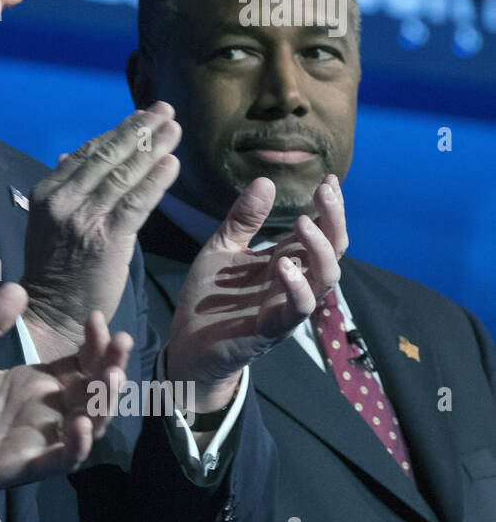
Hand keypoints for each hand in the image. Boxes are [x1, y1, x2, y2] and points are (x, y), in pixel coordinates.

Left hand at [0, 284, 133, 513]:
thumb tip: (18, 287)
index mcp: (30, 382)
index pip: (78, 361)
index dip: (94, 342)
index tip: (96, 318)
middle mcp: (43, 410)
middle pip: (94, 389)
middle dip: (113, 365)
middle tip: (119, 340)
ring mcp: (38, 439)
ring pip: (90, 423)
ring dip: (106, 402)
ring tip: (111, 376)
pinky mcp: (24, 465)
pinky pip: (62, 459)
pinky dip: (78, 444)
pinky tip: (81, 422)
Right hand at [21, 103, 179, 360]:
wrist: (51, 313)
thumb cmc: (55, 270)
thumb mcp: (48, 223)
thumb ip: (64, 189)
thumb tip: (68, 156)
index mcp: (47, 193)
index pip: (88, 153)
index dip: (119, 131)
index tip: (143, 116)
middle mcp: (63, 200)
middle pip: (108, 156)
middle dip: (140, 130)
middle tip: (166, 111)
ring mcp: (84, 219)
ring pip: (124, 174)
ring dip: (153, 148)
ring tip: (175, 129)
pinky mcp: (107, 239)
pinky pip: (137, 202)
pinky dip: (156, 181)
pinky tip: (172, 164)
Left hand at [166, 175, 346, 410]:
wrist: (187, 342)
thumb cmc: (210, 297)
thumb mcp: (221, 248)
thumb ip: (243, 219)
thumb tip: (266, 181)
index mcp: (284, 261)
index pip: (319, 232)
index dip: (329, 208)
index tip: (329, 179)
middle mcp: (293, 282)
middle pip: (332, 251)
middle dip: (335, 220)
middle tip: (325, 191)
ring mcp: (286, 307)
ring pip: (325, 279)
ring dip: (319, 249)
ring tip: (303, 222)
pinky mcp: (271, 330)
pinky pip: (297, 311)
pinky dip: (297, 288)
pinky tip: (284, 266)